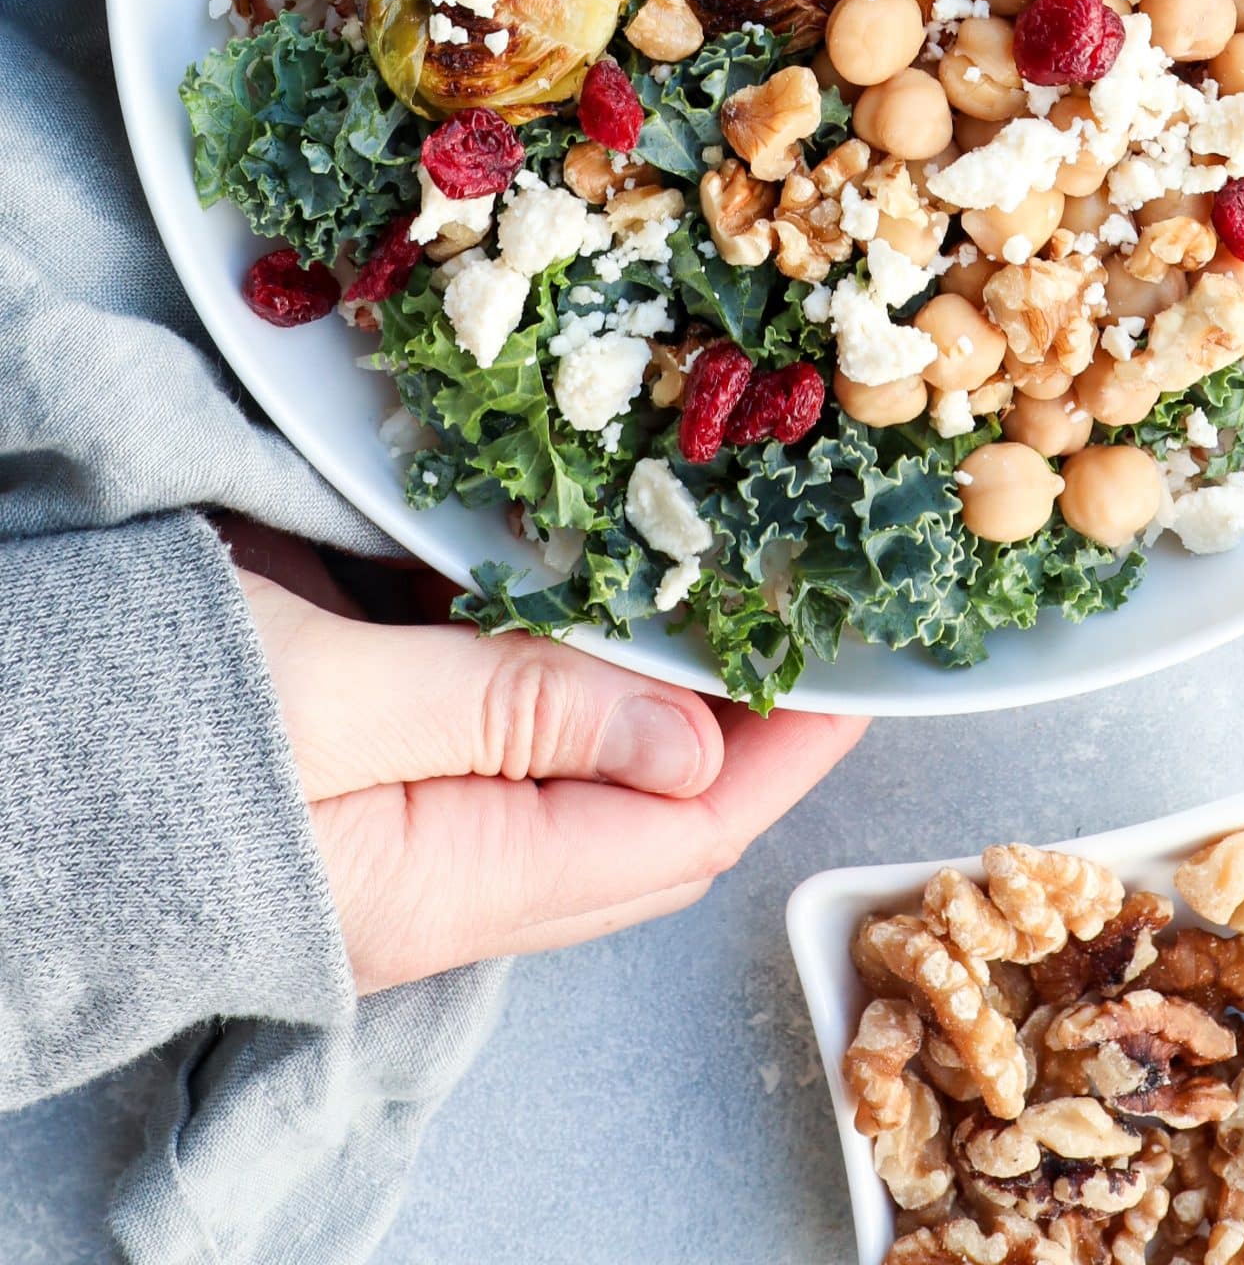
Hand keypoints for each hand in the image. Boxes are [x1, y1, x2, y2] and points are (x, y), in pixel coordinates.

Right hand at [234, 534, 863, 993]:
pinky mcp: (366, 767)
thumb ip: (516, 718)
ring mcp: (406, 824)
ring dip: (664, 691)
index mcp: (451, 882)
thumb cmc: (144, 723)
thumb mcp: (334, 701)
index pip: (676, 837)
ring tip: (733, 595)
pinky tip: (592, 594)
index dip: (786, 754)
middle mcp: (446, 873)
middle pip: (649, 818)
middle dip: (749, 726)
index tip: (865, 669)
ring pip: (587, 771)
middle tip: (815, 614)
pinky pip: (507, 729)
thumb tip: (697, 749)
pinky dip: (567, 663)